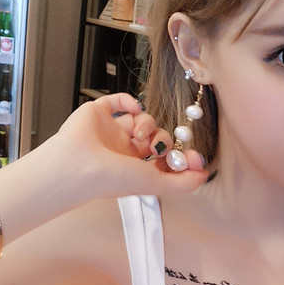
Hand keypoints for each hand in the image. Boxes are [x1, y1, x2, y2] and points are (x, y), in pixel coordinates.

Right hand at [54, 93, 207, 199]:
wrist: (79, 165)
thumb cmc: (110, 179)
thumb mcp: (154, 184)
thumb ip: (181, 183)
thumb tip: (204, 176)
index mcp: (134, 169)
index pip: (164, 158)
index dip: (179, 155)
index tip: (193, 156)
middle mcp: (123, 150)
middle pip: (156, 136)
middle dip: (164, 140)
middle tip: (158, 147)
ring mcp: (111, 131)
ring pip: (142, 118)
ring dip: (147, 124)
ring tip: (139, 135)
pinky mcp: (98, 114)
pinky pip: (119, 101)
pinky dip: (130, 101)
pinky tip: (133, 109)